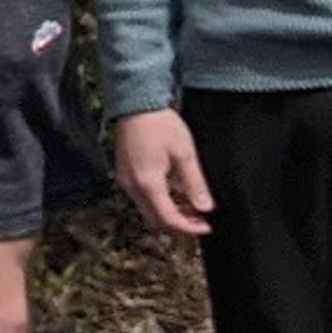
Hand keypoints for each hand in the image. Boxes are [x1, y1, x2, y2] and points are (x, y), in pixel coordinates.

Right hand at [111, 108, 213, 239]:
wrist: (135, 104)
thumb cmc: (160, 124)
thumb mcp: (184, 153)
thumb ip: (195, 184)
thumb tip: (205, 208)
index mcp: (148, 183)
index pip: (168, 218)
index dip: (189, 228)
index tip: (206, 226)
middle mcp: (132, 186)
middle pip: (155, 220)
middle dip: (179, 225)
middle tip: (201, 222)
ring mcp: (125, 181)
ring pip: (147, 210)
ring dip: (169, 215)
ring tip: (191, 208)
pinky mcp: (124, 174)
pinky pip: (141, 198)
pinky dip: (159, 203)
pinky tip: (174, 195)